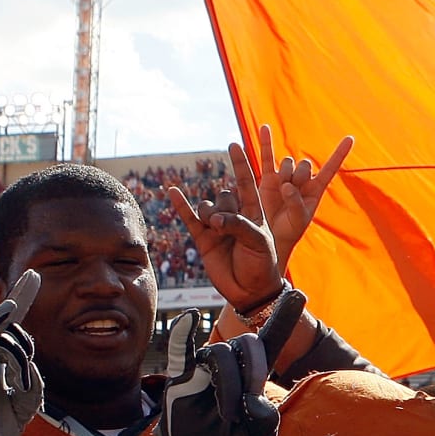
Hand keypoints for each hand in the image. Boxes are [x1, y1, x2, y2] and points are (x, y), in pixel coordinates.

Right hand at [0, 270, 43, 435]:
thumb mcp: (21, 410)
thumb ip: (32, 386)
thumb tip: (33, 365)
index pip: (10, 327)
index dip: (21, 300)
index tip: (34, 275)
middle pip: (5, 326)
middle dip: (23, 335)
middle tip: (24, 367)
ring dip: (15, 344)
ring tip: (20, 363)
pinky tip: (8, 310)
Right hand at [150, 289, 305, 435]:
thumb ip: (265, 425)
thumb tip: (255, 400)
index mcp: (255, 376)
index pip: (272, 340)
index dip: (284, 317)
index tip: (298, 293)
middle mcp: (232, 365)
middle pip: (247, 343)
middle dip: (252, 369)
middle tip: (246, 405)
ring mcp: (206, 369)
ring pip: (219, 354)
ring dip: (227, 384)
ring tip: (226, 414)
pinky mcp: (182, 377)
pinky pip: (181, 350)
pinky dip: (183, 333)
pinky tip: (187, 318)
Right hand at [168, 143, 280, 312]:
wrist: (251, 290)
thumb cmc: (262, 265)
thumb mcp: (259, 242)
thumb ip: (238, 226)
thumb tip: (213, 220)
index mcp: (254, 213)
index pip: (247, 182)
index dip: (240, 164)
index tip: (233, 144)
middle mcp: (235, 217)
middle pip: (224, 196)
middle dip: (224, 206)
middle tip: (226, 226)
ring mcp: (218, 227)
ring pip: (207, 207)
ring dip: (209, 214)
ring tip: (215, 229)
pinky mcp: (204, 239)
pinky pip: (190, 218)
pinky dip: (181, 205)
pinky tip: (172, 191)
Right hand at [256, 125, 352, 270]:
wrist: (272, 235)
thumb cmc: (291, 229)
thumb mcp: (299, 218)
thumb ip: (296, 201)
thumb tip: (287, 185)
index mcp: (316, 188)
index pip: (330, 167)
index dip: (340, 153)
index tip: (350, 138)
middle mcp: (302, 180)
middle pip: (304, 164)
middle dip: (298, 175)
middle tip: (291, 191)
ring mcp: (285, 177)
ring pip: (288, 162)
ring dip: (285, 174)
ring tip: (280, 191)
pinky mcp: (269, 178)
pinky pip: (267, 156)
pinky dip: (266, 142)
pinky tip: (264, 127)